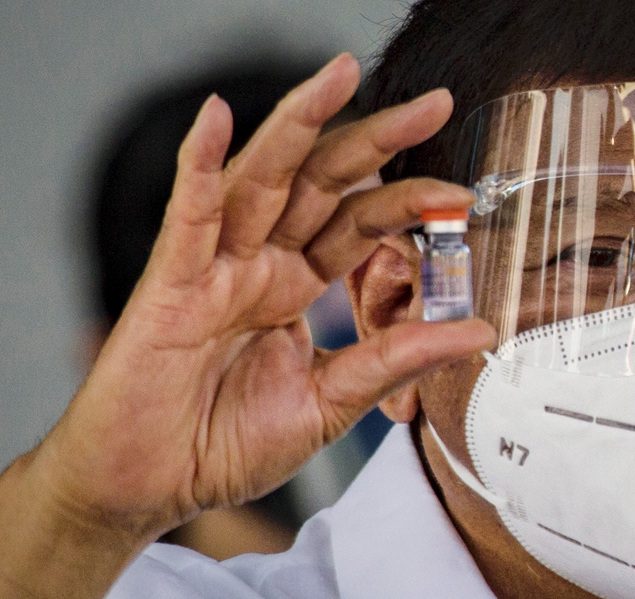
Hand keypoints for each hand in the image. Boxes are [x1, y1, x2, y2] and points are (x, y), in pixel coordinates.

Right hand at [31, 54, 492, 540]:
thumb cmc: (226, 444)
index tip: (461, 195)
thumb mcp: (334, 402)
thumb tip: (481, 329)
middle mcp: (258, 264)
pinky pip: (186, 217)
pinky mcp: (168, 286)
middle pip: (322, 183)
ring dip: (298, 122)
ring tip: (341, 73)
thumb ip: (398, 359)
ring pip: (261, 179)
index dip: (409, 202)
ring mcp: (213, 268)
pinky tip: (217, 117)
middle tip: (433, 103)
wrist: (153, 488)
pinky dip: (199, 167)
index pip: (361, 224)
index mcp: (295, 286)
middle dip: (376, 138)